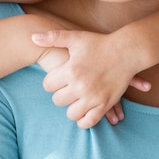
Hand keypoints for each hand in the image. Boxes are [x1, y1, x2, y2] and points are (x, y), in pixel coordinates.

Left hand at [33, 29, 150, 128]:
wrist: (126, 51)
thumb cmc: (99, 43)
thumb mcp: (75, 37)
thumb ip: (53, 37)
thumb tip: (33, 37)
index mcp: (71, 70)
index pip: (47, 85)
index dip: (51, 81)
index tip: (57, 77)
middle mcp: (80, 86)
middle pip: (57, 100)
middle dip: (60, 93)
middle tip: (66, 86)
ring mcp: (93, 97)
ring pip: (71, 113)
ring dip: (71, 107)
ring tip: (74, 97)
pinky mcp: (105, 104)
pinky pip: (88, 121)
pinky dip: (83, 120)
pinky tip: (82, 110)